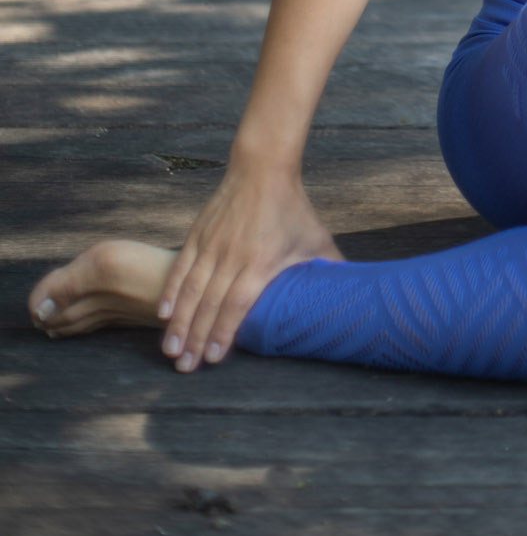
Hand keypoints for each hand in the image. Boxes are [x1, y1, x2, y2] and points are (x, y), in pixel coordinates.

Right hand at [157, 159, 340, 372]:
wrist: (263, 168)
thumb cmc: (292, 207)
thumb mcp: (315, 238)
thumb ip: (329, 268)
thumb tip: (354, 294)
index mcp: (262, 260)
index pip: (238, 303)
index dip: (224, 332)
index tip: (214, 359)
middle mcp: (233, 254)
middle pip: (210, 303)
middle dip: (196, 338)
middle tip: (184, 367)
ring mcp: (213, 243)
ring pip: (191, 289)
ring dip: (180, 322)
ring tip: (170, 350)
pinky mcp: (199, 233)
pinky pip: (181, 267)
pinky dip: (171, 290)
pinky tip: (163, 313)